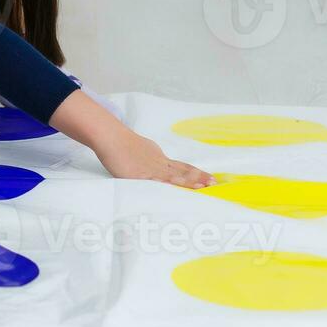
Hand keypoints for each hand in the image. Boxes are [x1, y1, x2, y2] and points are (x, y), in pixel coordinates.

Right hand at [95, 130, 216, 188]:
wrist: (111, 137)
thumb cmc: (122, 144)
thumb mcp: (143, 150)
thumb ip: (151, 159)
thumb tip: (157, 164)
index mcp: (160, 158)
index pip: (182, 167)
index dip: (197, 173)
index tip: (210, 178)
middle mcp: (159, 163)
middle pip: (183, 172)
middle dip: (199, 178)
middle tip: (214, 184)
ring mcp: (150, 169)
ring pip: (174, 177)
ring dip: (190, 182)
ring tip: (203, 187)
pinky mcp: (140, 175)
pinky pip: (157, 182)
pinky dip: (171, 185)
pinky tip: (180, 189)